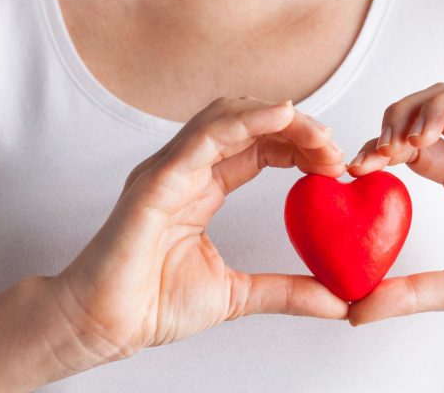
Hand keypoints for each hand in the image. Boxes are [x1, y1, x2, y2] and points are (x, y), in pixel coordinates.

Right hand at [51, 97, 347, 369]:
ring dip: (278, 118)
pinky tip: (282, 117)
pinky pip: (203, 137)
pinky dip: (245, 121)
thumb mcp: (238, 295)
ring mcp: (169, 170)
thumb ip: (287, 291)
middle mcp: (186, 170)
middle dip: (296, 127)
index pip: (257, 148)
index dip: (298, 146)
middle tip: (334, 148)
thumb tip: (338, 301)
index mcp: (202, 189)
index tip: (334, 164)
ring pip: (226, 117)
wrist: (105, 326)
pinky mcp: (156, 181)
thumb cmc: (153, 304)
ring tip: (317, 133)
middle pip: (247, 124)